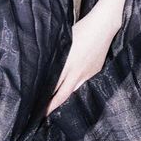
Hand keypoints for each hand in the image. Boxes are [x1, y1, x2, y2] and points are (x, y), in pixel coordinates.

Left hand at [46, 0, 127, 114]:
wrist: (104, 26)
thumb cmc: (82, 29)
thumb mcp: (65, 41)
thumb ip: (56, 55)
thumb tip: (44, 64)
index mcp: (68, 64)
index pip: (54, 86)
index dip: (45, 98)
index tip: (36, 105)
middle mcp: (77, 72)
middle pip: (63, 94)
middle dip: (52, 106)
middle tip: (43, 114)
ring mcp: (88, 73)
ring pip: (74, 90)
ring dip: (65, 96)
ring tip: (55, 103)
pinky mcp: (96, 71)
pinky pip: (84, 82)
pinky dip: (75, 85)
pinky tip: (71, 85)